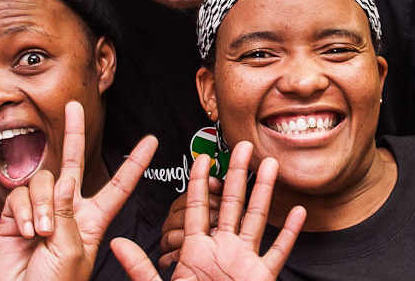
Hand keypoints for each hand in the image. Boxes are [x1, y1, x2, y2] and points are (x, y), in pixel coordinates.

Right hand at [0, 101, 157, 280]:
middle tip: (73, 107)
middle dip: (74, 134)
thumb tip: (62, 181)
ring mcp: (40, 212)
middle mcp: (67, 211)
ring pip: (44, 181)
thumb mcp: (72, 250)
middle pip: (74, 163)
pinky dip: (22, 212)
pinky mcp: (15, 216)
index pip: (119, 186)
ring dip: (41, 206)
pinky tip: (23, 232)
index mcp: (92, 221)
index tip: (151, 141)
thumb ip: (67, 213)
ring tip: (38, 233)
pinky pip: (20, 196)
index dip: (135, 164)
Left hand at [111, 141, 305, 280]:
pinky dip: (289, 233)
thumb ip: (141, 267)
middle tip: (244, 146)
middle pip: (232, 204)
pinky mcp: (261, 277)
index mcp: (196, 251)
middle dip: (238, 174)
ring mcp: (244, 262)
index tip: (203, 158)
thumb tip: (116, 243)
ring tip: (270, 165)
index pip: (198, 209)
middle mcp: (222, 250)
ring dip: (264, 192)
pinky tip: (297, 212)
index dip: (201, 183)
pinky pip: (278, 252)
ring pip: (257, 220)